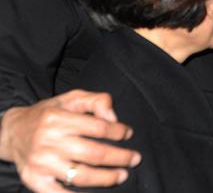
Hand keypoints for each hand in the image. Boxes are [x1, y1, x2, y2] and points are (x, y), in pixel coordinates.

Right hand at [0, 90, 140, 192]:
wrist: (11, 132)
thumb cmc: (47, 114)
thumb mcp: (70, 98)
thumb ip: (96, 101)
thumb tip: (113, 117)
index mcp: (58, 119)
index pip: (98, 127)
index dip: (118, 131)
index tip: (127, 133)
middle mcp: (49, 141)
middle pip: (93, 153)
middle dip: (120, 157)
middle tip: (135, 158)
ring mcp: (42, 163)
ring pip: (81, 175)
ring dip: (106, 178)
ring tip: (122, 175)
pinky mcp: (35, 180)